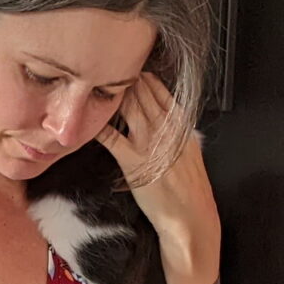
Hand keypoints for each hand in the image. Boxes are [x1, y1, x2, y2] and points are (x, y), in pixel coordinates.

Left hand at [95, 72, 220, 283]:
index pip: (164, 95)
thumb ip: (182, 138)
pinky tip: (90, 119)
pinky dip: (101, 127)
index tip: (136, 67)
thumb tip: (178, 127)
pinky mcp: (134, 163)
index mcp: (182, 129)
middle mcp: (167, 132)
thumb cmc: (190, 192)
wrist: (190, 217)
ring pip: (131, 109)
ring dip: (116, 94)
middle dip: (128, 80)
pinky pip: (114, 138)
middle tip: (111, 66)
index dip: (148, 79)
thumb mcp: (192, 156)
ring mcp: (151, 146)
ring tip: (100, 82)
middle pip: (145, 96)